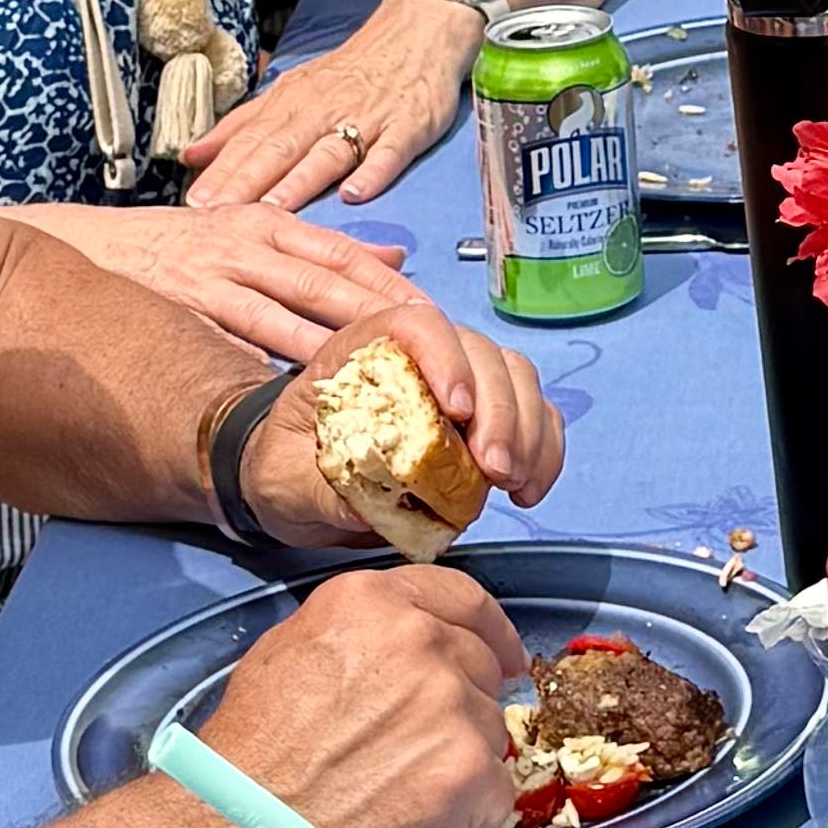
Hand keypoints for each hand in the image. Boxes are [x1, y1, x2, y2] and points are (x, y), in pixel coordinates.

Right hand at [8, 193, 438, 368]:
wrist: (82, 244)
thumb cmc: (174, 247)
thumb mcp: (249, 231)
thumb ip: (319, 251)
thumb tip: (394, 263)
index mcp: (268, 223)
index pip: (345, 256)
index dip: (392, 290)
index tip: (437, 322)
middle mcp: (245, 245)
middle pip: (327, 285)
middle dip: (380, 322)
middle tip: (427, 358)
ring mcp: (211, 278)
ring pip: (284, 315)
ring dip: (332, 350)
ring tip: (379, 384)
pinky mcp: (179, 312)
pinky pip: (230, 344)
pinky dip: (263, 367)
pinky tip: (294, 396)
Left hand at [181, 0, 490, 209]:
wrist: (417, 31)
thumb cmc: (350, 72)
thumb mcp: (291, 90)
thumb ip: (242, 126)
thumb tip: (191, 155)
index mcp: (292, 102)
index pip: (249, 140)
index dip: (221, 172)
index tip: (192, 202)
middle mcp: (323, 110)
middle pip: (280, 148)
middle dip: (247, 182)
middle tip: (218, 213)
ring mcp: (366, 118)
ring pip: (328, 152)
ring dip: (300, 181)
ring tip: (273, 208)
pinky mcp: (407, 126)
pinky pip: (388, 152)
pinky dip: (372, 172)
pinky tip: (354, 194)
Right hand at [184, 544, 530, 827]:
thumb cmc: (250, 754)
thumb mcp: (288, 651)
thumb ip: (361, 633)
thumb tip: (404, 644)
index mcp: (374, 603)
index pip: (464, 596)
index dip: (489, 629)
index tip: (504, 654)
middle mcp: (422, 641)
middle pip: (479, 666)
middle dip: (462, 705)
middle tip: (418, 748)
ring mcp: (453, 706)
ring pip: (490, 731)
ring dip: (460, 760)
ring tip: (399, 792)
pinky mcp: (471, 772)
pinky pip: (494, 789)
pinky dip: (467, 811)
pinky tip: (417, 823)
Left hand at [265, 274, 562, 524]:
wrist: (293, 484)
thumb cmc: (285, 468)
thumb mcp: (284, 482)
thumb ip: (322, 489)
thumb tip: (371, 504)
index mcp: (361, 351)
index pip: (414, 323)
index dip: (445, 357)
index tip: (458, 411)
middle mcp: (417, 356)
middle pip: (478, 351)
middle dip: (499, 410)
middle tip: (495, 471)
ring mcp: (457, 383)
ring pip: (516, 378)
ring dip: (527, 429)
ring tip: (512, 483)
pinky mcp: (483, 418)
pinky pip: (532, 415)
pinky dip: (543, 448)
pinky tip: (529, 488)